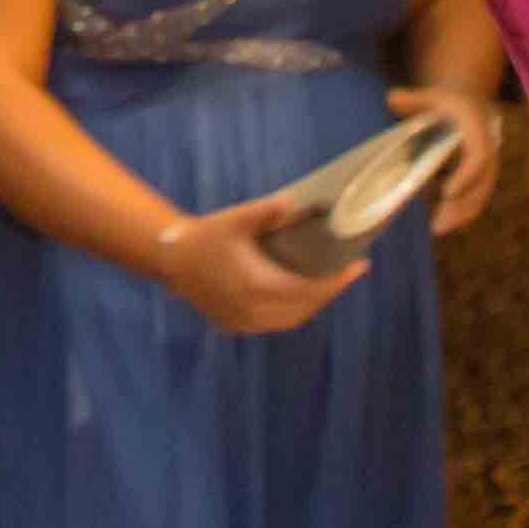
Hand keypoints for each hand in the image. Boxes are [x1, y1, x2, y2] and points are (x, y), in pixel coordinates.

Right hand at [149, 195, 364, 335]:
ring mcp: (243, 322)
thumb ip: (266, 211)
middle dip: (329, 291)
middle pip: (304, 308)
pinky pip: (274, 322)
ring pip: (291, 319)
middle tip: (347, 271)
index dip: (337, 281)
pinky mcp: (235, 325)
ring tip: (329, 282)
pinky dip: (292, 311)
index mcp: (257, 286)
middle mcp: (253, 310)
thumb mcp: (234, 219)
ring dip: (312, 303)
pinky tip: (300, 295)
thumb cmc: (204, 235)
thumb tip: (295, 202)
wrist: (170, 259)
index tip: (358, 266)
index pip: (309, 290)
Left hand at [390, 87, 507, 235]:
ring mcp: (489, 164)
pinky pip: (478, 197)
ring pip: (482, 194)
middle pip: (482, 183)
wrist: (469, 100)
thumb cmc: (445, 100)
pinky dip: (464, 212)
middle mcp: (489, 149)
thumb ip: (413, 98)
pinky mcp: (484, 176)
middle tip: (437, 225)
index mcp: (478, 128)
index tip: (446, 192)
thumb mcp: (430, 94)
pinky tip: (443, 223)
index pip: (479, 156)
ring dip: (462, 214)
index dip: (465, 176)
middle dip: (462, 205)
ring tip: (437, 228)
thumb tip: (392, 98)